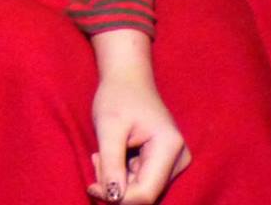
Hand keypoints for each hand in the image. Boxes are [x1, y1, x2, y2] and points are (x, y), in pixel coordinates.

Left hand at [87, 31, 189, 203]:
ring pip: (140, 190)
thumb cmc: (118, 96)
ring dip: (116, 178)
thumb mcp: (108, 127)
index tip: (92, 187)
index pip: (146, 193)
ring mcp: (174, 162)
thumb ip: (111, 163)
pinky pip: (141, 181)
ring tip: (102, 153)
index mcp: (169, 147)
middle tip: (96, 158)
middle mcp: (179, 158)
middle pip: (144, 193)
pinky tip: (113, 153)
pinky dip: (121, 174)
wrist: (128, 78)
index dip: (118, 197)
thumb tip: (113, 198)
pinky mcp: (165, 164)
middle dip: (115, 184)